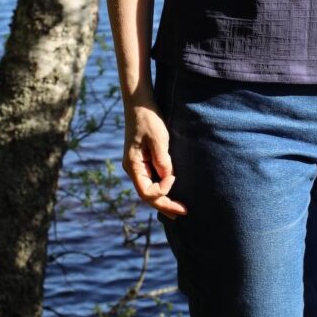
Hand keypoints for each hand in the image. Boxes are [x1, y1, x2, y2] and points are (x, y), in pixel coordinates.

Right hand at [122, 103, 187, 220]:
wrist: (140, 103)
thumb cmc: (149, 119)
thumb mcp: (158, 138)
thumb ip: (163, 159)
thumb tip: (169, 178)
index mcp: (133, 165)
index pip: (146, 192)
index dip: (161, 193)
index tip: (174, 179)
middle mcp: (134, 169)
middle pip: (148, 195)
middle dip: (165, 205)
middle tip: (183, 213)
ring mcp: (138, 165)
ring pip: (150, 189)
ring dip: (164, 199)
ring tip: (179, 209)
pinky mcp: (144, 160)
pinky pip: (152, 179)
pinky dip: (162, 188)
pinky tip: (173, 191)